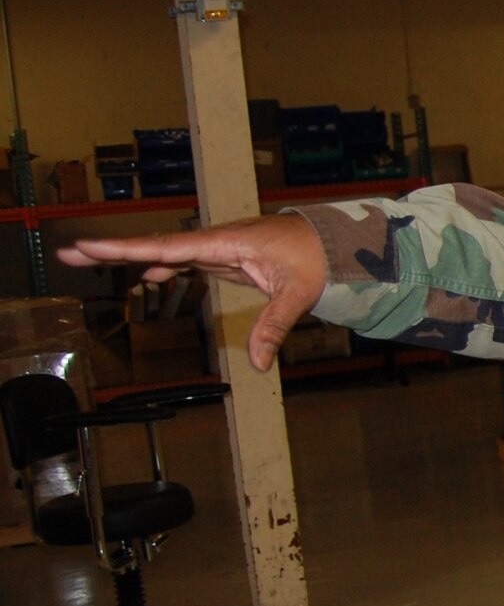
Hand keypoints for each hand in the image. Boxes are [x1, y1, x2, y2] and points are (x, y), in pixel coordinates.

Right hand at [57, 214, 329, 371]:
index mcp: (225, 242)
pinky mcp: (224, 257)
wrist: (332, 241)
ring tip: (88, 259)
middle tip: (69, 251)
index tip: (90, 246)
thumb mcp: (298, 294)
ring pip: (166, 251)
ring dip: (131, 256)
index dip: (128, 249)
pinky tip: (148, 275)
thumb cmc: (315, 259)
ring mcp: (217, 248)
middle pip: (156, 246)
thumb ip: (274, 327)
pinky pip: (185, 260)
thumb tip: (259, 364)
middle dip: (113, 250)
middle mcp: (214, 242)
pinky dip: (164, 265)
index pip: (168, 247)